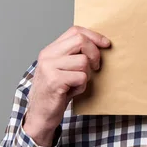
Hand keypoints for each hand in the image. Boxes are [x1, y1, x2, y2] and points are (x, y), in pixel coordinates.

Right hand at [23, 26, 110, 146]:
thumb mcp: (62, 69)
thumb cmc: (55, 92)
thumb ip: (73, 55)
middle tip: (96, 66)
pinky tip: (72, 92)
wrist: (39, 115)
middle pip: (80, 40)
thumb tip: (100, 44)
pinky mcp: (55, 81)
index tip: (106, 44)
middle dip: (95, 53)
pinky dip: (82, 86)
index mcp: (50, 50)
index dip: (94, 36)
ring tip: (76, 83)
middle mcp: (47, 56)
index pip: (75, 31)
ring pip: (83, 61)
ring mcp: (49, 68)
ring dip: (86, 75)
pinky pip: (81, 77)